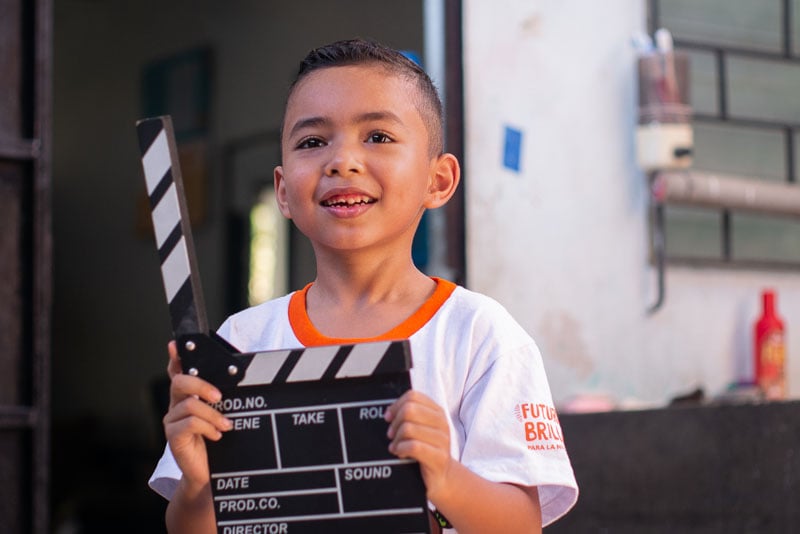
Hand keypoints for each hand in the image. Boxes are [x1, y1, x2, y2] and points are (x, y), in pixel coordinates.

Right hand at [162, 340, 231, 486]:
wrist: (209, 474)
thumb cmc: (218, 443)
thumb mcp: (222, 415)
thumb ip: (222, 398)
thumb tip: (237, 378)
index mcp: (188, 396)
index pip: (178, 372)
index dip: (175, 358)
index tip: (176, 345)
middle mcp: (176, 405)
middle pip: (180, 382)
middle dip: (201, 384)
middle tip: (219, 397)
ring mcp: (172, 420)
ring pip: (189, 404)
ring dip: (212, 414)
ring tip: (225, 426)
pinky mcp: (173, 436)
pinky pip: (188, 423)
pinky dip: (207, 427)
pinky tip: (216, 435)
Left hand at [384, 390, 453, 500]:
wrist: (442, 477)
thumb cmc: (426, 450)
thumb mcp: (420, 429)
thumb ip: (409, 416)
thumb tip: (388, 411)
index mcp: (437, 412)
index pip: (413, 396)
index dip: (396, 405)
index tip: (388, 418)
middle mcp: (442, 423)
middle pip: (409, 410)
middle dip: (395, 423)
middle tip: (391, 435)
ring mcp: (443, 440)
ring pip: (409, 428)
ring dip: (397, 439)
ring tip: (396, 447)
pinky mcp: (439, 457)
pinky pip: (413, 446)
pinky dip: (401, 449)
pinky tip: (400, 454)